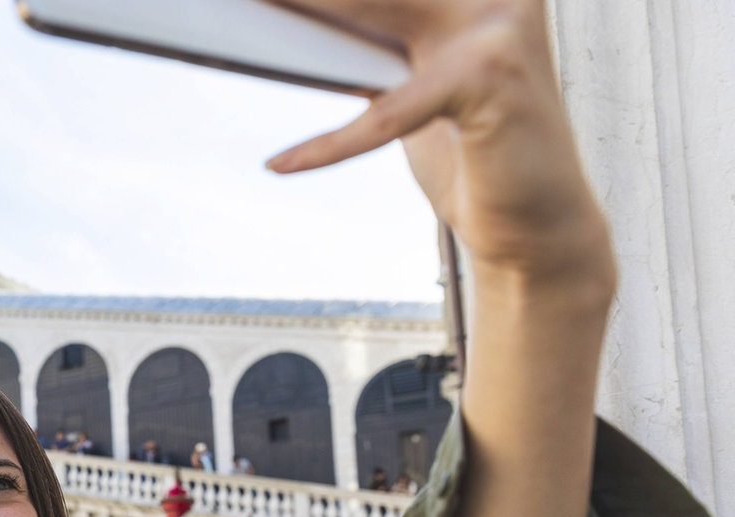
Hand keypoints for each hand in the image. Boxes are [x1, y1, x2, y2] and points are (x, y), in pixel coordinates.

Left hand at [266, 0, 611, 293]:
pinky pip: (387, 111)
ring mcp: (498, 26)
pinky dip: (331, 144)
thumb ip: (373, 47)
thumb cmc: (473, 158)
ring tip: (248, 13)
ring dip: (303, 10)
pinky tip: (281, 163)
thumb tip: (297, 20)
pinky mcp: (489, 77)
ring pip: (372, 8)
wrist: (534, 229)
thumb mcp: (413, 88)